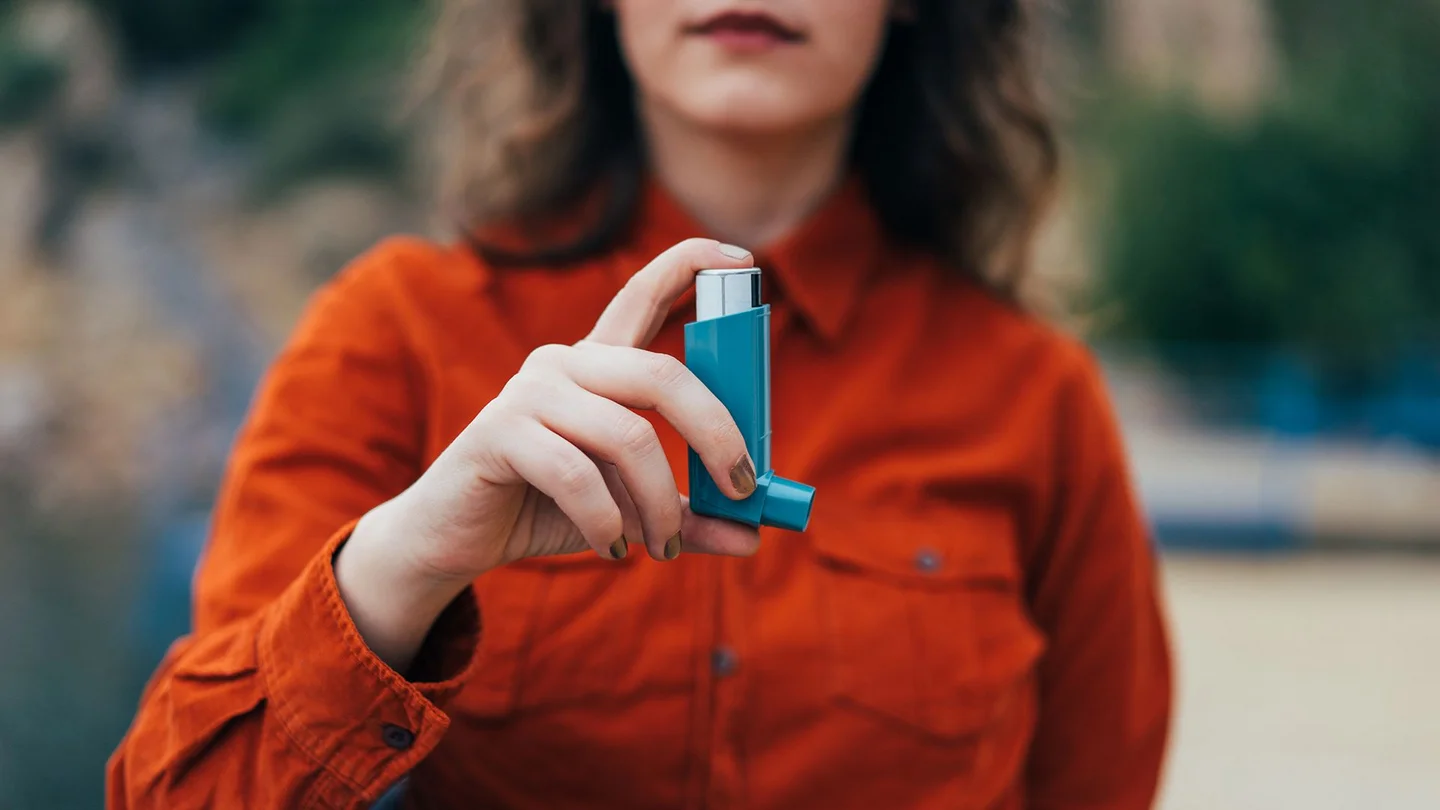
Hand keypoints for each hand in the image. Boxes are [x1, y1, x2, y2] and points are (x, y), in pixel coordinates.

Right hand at [336, 239, 761, 668]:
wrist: (453, 539)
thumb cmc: (544, 509)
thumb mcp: (627, 511)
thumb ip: (685, 514)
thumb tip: (752, 535)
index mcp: (599, 366)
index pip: (644, 294)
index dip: (692, 265)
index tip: (744, 259)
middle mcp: (565, 363)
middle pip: (663, 375)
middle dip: (717, 433)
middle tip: (742, 488)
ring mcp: (530, 392)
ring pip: (628, 436)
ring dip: (659, 503)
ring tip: (662, 546)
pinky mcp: (499, 432)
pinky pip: (576, 475)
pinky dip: (608, 520)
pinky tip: (612, 549)